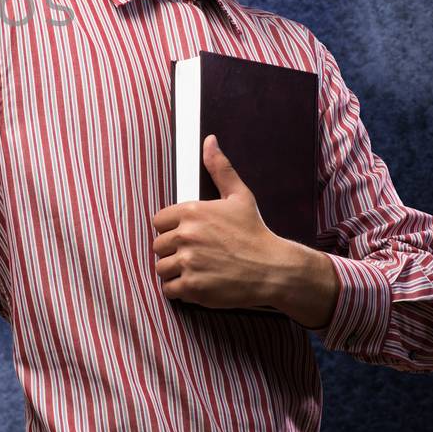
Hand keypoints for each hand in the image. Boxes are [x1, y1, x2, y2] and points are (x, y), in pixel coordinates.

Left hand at [151, 135, 312, 316]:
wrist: (274, 269)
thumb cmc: (255, 233)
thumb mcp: (239, 196)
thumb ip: (220, 168)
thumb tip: (209, 141)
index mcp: (192, 212)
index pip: (159, 221)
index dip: (172, 230)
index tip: (188, 237)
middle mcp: (186, 235)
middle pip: (158, 245)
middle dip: (173, 251)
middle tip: (195, 255)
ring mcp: (188, 262)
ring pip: (161, 268)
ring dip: (174, 272)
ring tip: (195, 270)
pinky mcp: (192, 287)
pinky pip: (169, 289)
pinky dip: (179, 290)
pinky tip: (196, 285)